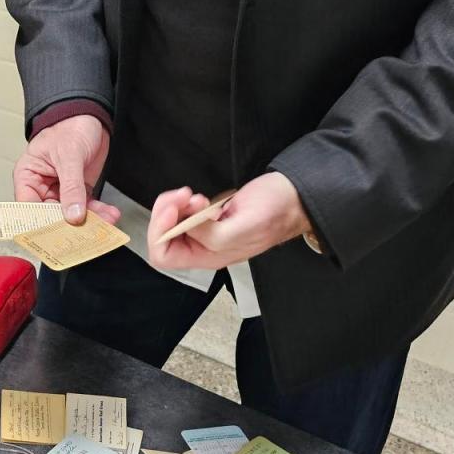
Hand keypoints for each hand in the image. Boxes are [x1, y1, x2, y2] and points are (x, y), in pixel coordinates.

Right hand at [13, 115, 120, 224]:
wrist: (90, 116)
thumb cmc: (69, 126)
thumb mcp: (69, 156)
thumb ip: (71, 187)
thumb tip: (73, 215)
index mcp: (28, 177)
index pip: (28, 208)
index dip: (39, 224)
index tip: (56, 236)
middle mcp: (42, 187)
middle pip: (51, 216)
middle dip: (69, 226)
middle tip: (84, 235)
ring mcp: (62, 190)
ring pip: (71, 215)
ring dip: (89, 221)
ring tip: (105, 224)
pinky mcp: (79, 190)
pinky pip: (87, 208)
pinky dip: (99, 213)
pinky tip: (110, 215)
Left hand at [148, 172, 309, 271]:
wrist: (292, 197)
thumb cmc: (275, 213)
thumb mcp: (243, 227)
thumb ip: (212, 235)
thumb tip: (185, 228)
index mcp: (210, 257)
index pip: (164, 256)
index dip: (161, 231)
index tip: (173, 210)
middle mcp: (204, 247)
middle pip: (163, 237)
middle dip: (167, 213)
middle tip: (184, 196)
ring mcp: (206, 230)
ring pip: (171, 222)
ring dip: (176, 204)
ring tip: (193, 195)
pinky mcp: (209, 215)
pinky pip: (183, 211)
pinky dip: (184, 200)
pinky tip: (199, 196)